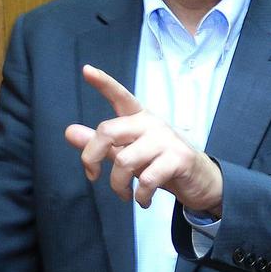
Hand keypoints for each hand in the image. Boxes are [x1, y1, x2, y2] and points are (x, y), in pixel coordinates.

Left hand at [64, 64, 223, 214]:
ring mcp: (166, 140)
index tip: (86, 70)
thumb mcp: (128, 154)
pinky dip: (140, 196)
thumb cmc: (161, 164)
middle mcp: (151, 124)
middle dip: (91, 157)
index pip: (120, 96)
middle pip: (108, 131)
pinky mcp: (179, 159)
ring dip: (118, 185)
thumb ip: (100, 144)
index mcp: (139, 118)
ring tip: (124, 195)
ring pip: (124, 161)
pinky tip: (143, 201)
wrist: (201, 181)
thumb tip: (69, 132)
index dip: (103, 83)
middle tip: (92, 176)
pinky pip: (146, 180)